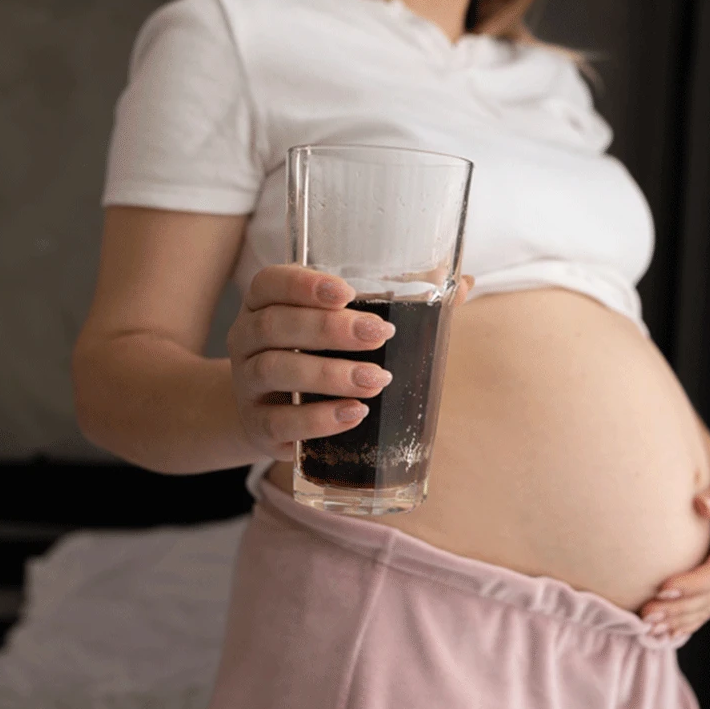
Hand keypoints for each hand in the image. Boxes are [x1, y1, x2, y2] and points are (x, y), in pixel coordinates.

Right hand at [226, 266, 471, 460]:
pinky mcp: (257, 427)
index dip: (304, 284)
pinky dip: (319, 419)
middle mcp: (245, 338)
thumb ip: (397, 305)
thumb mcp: (341, 327)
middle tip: (379, 334)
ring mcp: (247, 384)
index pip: (270, 282)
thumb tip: (464, 285)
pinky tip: (354, 414)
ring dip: (329, 374)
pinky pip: (280, 422)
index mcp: (265, 304)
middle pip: (275, 325)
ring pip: (276, 370)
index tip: (346, 291)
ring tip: (376, 380)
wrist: (266, 414)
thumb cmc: (316, 356)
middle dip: (329, 328)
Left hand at [639, 462, 709, 639]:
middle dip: (681, 608)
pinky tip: (661, 636)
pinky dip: (683, 624)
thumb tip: (703, 506)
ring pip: (707, 607)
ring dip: (679, 621)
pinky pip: (703, 610)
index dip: (694, 582)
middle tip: (647, 614)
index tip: (662, 586)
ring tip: (648, 627)